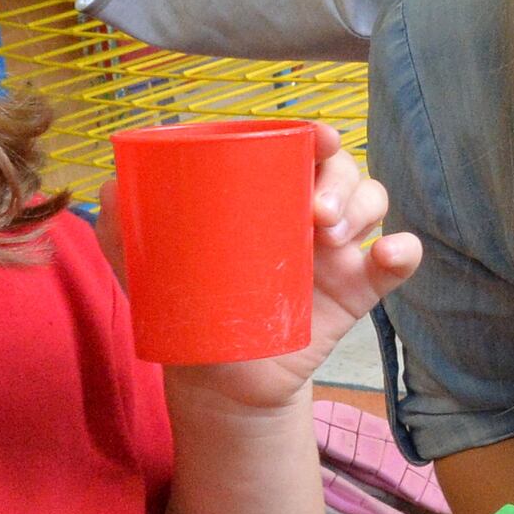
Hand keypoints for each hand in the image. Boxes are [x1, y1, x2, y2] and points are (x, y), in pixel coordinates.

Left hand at [115, 125, 421, 417]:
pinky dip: (403, 251)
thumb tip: (110, 188)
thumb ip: (123, 227)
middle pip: (342, 170)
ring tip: (331, 235)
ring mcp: (337, 250)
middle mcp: (307, 211)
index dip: (315, 134)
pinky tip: (391, 254)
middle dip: (338, 178)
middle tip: (313, 212)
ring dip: (363, 207)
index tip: (316, 137)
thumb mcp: (148, 265)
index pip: (299, 147)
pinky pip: (397, 261)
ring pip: (372, 202)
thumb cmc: (189, 306)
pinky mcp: (358, 289)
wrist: (218, 379)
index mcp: (265, 192)